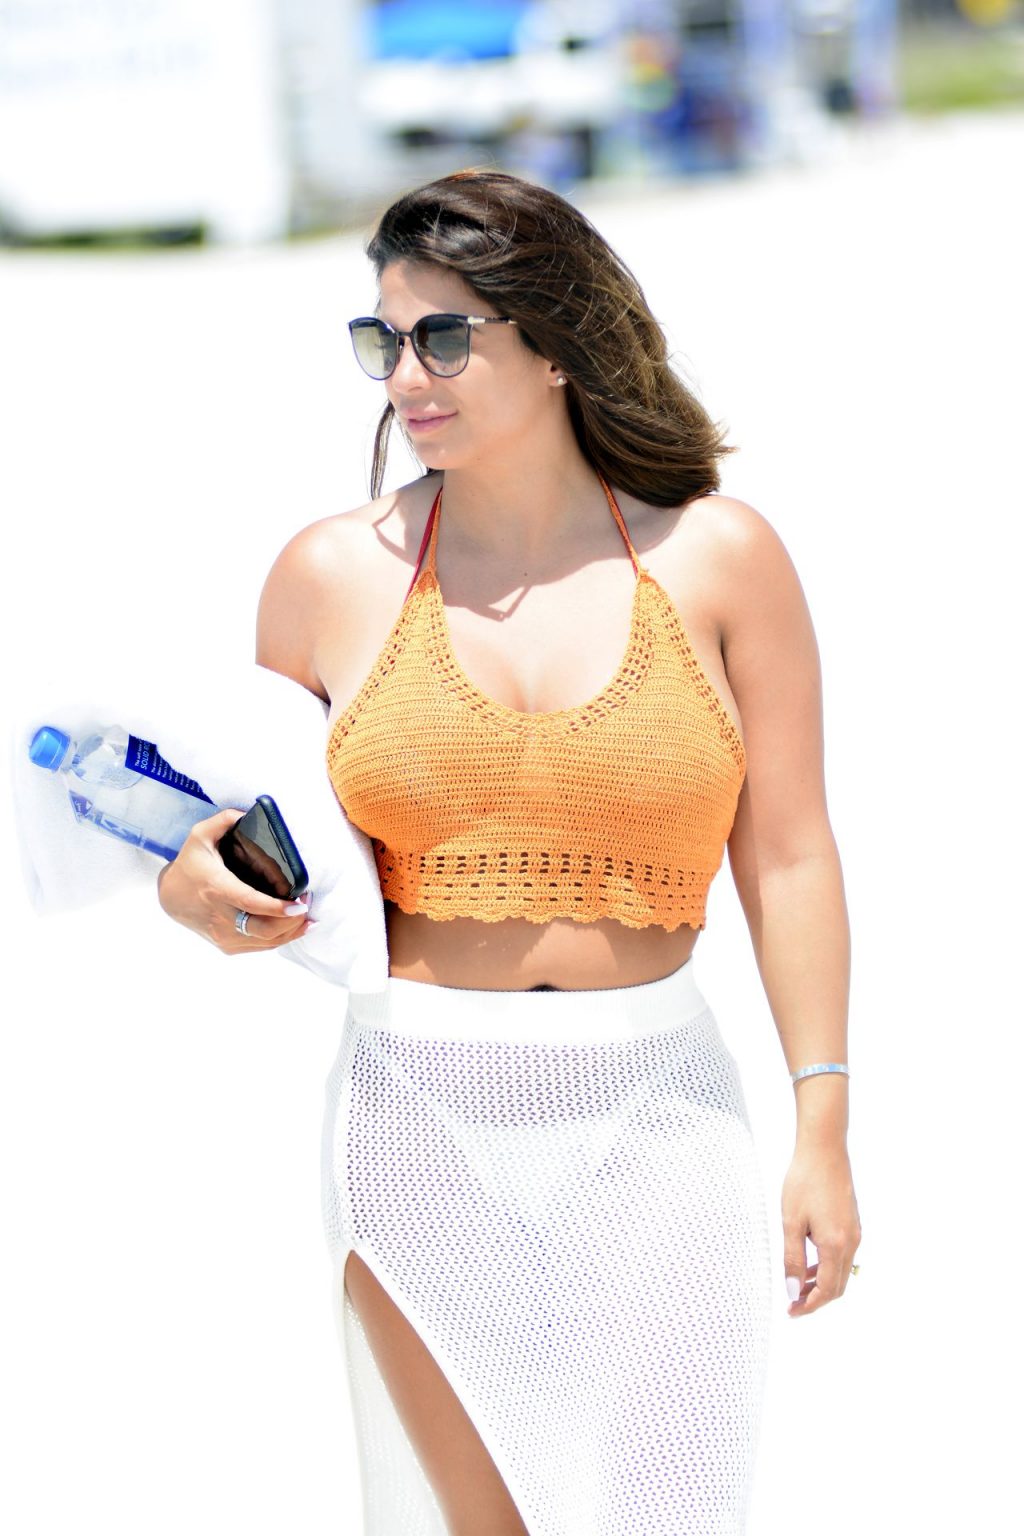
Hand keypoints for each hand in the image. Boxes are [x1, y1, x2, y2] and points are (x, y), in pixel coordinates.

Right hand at [156, 807, 312, 954]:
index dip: (276, 907)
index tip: (299, 904)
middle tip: (307, 904)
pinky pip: (260, 947)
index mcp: (217, 888)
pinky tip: (296, 928)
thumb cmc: (190, 865)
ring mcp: (223, 935)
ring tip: (307, 915)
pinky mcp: (228, 945)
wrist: (170, 897)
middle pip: (262, 929)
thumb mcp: (200, 836)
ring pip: (265, 942)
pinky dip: (281, 939)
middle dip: (291, 921)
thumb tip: (247, 812)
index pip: (249, 903)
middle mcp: (220, 917)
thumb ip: (224, 820)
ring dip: (291, 931)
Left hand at [781, 1142, 861, 1317]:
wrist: (824, 1150)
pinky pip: (843, 1256)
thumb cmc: (804, 1182)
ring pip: (841, 1271)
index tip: (791, 1312)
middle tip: (793, 1304)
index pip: (827, 1290)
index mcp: (836, 1244)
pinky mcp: (853, 1224)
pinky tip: (808, 1261)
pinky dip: (827, 1267)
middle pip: (838, 1286)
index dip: (810, 1305)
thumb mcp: (792, 1222)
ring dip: (821, 1283)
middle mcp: (851, 1242)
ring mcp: (855, 1233)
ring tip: (797, 1285)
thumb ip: (793, 1259)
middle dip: (816, 1299)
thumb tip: (793, 1290)